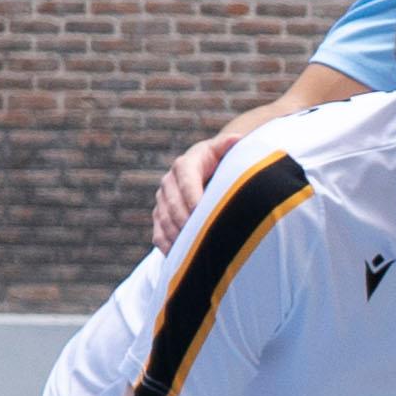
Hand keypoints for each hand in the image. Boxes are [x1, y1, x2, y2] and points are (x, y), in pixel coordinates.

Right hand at [149, 128, 245, 248]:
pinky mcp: (160, 215)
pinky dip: (168, 246)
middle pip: (174, 205)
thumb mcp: (224, 152)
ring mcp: (162, 199)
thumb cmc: (221, 161)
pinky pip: (159, 233)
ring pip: (165, 220)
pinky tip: (180, 257)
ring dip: (177, 236)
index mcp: (185, 165)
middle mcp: (169, 182)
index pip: (187, 183)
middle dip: (187, 222)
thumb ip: (228, 146)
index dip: (195, 200)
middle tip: (203, 238)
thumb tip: (237, 138)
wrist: (207, 170)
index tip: (205, 214)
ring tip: (194, 251)